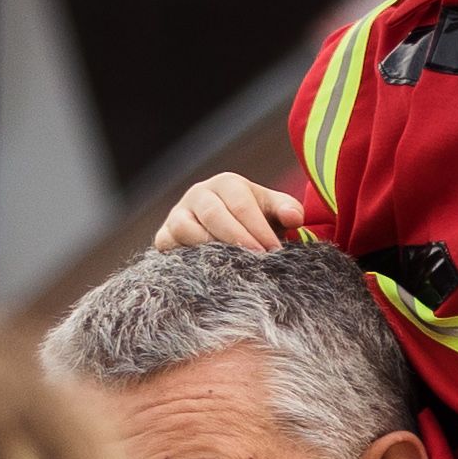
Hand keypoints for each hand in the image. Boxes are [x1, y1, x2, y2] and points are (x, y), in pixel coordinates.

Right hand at [154, 173, 305, 252]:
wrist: (225, 237)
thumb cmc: (255, 222)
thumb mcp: (273, 212)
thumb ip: (287, 210)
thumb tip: (294, 218)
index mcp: (227, 184)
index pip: (241, 204)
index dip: (258, 228)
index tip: (274, 251)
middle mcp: (199, 194)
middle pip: (214, 214)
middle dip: (237, 239)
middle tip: (258, 261)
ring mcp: (177, 215)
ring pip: (185, 228)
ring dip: (209, 248)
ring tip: (233, 267)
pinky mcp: (163, 237)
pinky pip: (167, 246)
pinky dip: (183, 259)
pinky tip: (207, 274)